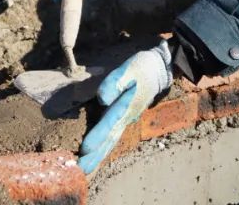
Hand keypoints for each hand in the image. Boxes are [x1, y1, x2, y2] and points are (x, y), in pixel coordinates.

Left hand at [78, 41, 171, 173]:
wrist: (159, 71)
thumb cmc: (141, 68)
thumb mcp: (128, 69)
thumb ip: (114, 82)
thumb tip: (102, 98)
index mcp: (125, 106)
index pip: (109, 124)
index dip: (97, 136)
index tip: (85, 149)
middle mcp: (126, 118)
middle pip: (109, 139)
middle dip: (95, 156)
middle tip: (80, 170)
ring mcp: (126, 120)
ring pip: (111, 141)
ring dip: (98, 156)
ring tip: (85, 169)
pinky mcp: (124, 120)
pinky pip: (112, 137)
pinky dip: (104, 148)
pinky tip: (96, 155)